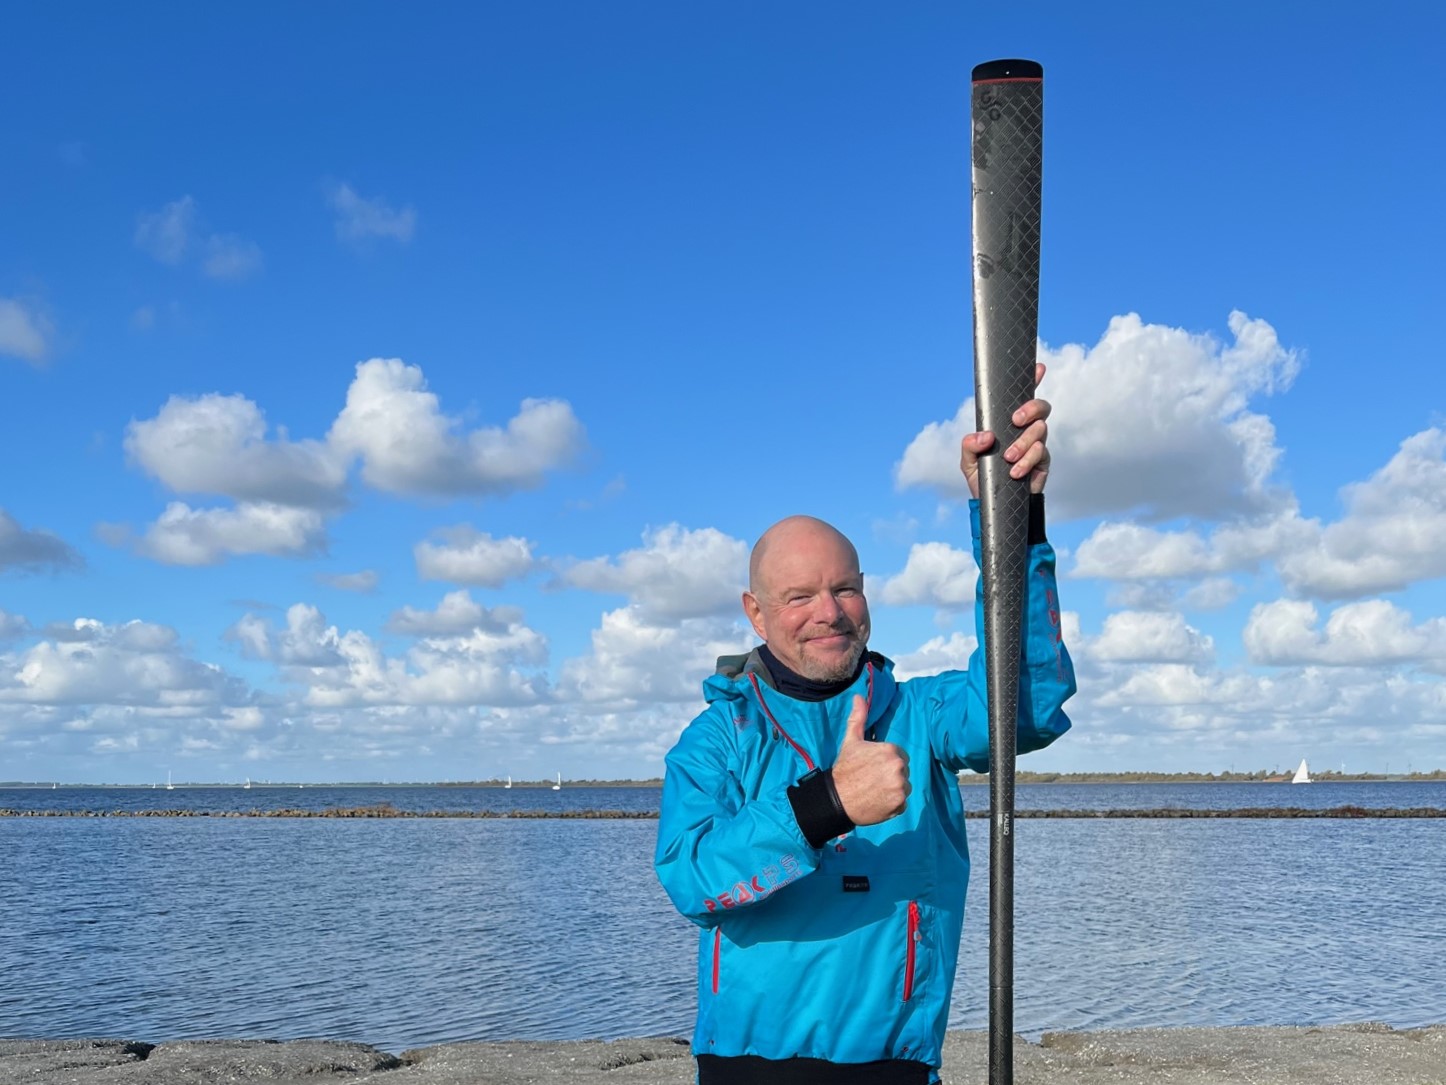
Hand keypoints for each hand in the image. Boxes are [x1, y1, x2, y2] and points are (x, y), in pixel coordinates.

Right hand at [831, 695, 909, 825]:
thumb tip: (859, 697)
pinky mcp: (900, 804)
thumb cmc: (845, 769)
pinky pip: (902, 803)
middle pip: (903, 771)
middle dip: (891, 775)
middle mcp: (899, 768)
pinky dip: (893, 804)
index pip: (899, 755)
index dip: (885, 761)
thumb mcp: (851, 741)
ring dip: (893, 789)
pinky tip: (878, 801)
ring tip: (875, 790)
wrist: (837, 799)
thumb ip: (859, 718)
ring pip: (904, 786)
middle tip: (872, 779)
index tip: (872, 767)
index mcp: (891, 750)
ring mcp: (900, 787)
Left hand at [960, 361, 1051, 498]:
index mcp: (1007, 424)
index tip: (1039, 368)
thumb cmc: (981, 478)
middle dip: (1031, 409)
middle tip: (1016, 420)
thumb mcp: (968, 461)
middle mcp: (1025, 430)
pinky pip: (1041, 453)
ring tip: (1008, 459)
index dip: (1033, 380)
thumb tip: (986, 436)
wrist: (993, 506)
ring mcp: (1036, 445)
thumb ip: (969, 445)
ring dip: (1023, 443)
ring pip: (1040, 431)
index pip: (1022, 398)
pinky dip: (1027, 461)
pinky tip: (1015, 472)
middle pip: (1041, 408)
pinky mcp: (1042, 463)